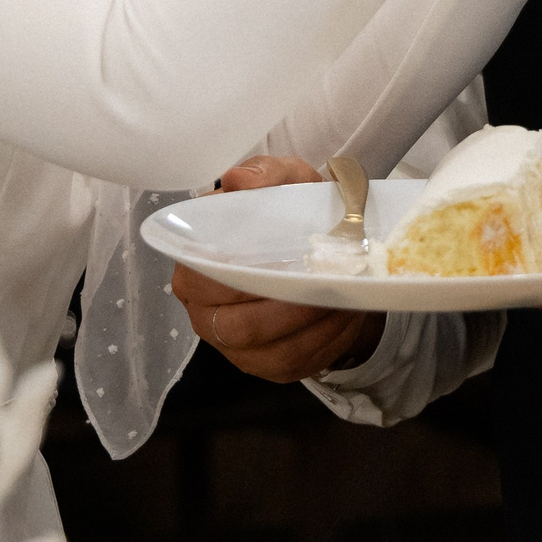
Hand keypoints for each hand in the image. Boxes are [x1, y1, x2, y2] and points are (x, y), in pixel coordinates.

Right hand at [171, 156, 382, 383]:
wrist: (321, 247)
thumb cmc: (289, 213)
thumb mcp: (283, 181)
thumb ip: (262, 174)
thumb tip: (237, 180)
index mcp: (194, 269)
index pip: (202, 281)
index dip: (238, 275)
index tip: (279, 259)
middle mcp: (206, 315)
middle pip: (240, 325)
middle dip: (287, 306)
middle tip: (323, 282)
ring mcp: (238, 349)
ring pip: (274, 349)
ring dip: (314, 326)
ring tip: (344, 298)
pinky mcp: (270, 367)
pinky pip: (298, 363)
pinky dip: (328, 341)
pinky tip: (347, 316)